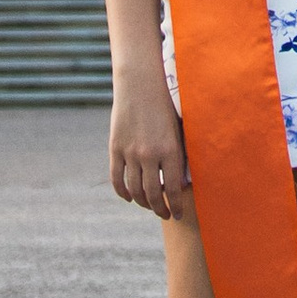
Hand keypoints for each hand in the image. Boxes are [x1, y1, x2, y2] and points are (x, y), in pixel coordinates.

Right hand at [110, 87, 191, 218]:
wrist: (141, 82)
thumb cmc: (167, 102)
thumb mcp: (179, 128)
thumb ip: (179, 154)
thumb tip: (181, 182)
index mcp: (170, 149)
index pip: (173, 189)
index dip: (176, 206)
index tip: (178, 215)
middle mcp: (150, 154)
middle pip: (153, 194)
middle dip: (161, 209)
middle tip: (166, 215)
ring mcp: (130, 152)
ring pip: (135, 190)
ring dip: (143, 203)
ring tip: (150, 206)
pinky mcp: (115, 148)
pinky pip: (117, 179)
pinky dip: (123, 192)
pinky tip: (130, 197)